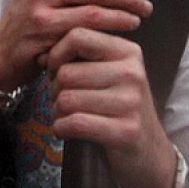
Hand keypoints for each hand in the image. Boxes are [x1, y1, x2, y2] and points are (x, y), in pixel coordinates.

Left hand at [46, 28, 172, 187]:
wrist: (149, 151)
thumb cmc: (119, 109)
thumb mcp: (109, 74)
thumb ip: (80, 59)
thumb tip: (40, 55)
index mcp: (128, 52)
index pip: (78, 36)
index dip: (56, 54)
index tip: (55, 70)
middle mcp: (132, 73)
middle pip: (66, 72)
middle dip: (53, 89)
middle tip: (60, 100)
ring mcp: (131, 102)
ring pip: (66, 99)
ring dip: (56, 112)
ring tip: (65, 115)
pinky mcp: (125, 130)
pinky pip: (74, 123)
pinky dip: (61, 129)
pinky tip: (66, 130)